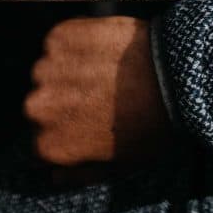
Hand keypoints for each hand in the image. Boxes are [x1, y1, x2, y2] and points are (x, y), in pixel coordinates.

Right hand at [24, 17, 170, 165]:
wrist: (174, 76)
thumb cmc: (152, 125)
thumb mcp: (120, 165)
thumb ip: (81, 174)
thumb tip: (55, 176)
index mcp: (49, 146)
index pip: (42, 138)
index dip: (67, 128)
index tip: (88, 119)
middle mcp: (38, 108)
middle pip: (42, 103)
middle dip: (64, 99)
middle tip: (98, 93)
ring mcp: (46, 69)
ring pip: (49, 70)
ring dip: (68, 69)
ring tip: (102, 69)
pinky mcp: (59, 37)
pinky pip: (59, 41)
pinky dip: (76, 43)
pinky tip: (102, 48)